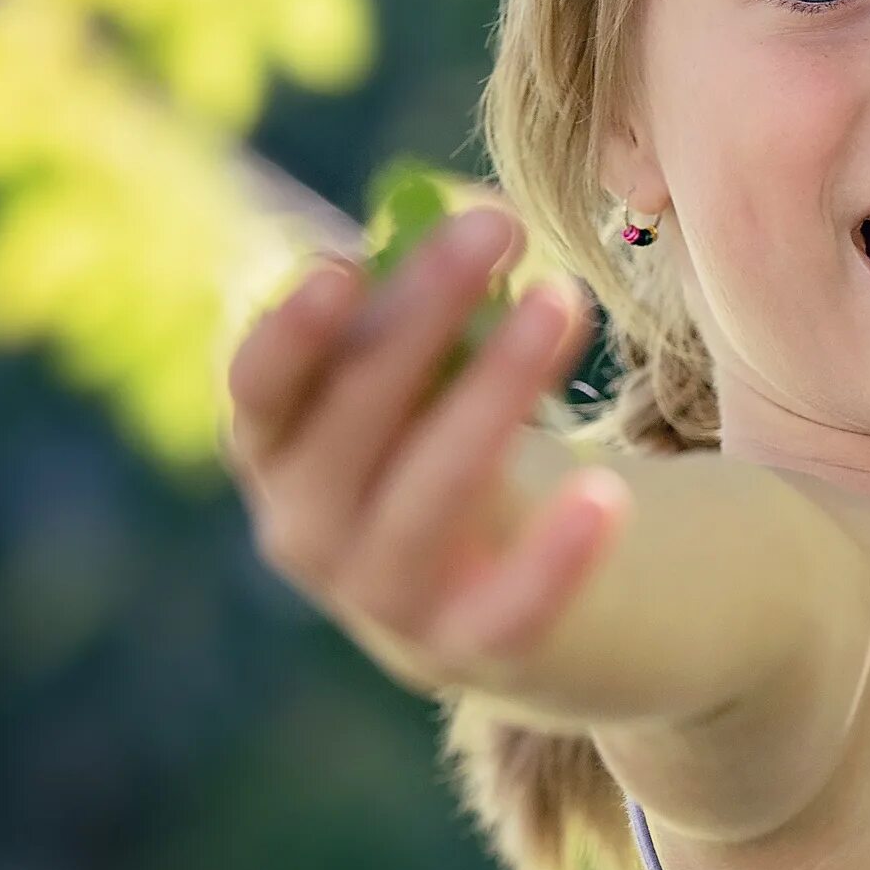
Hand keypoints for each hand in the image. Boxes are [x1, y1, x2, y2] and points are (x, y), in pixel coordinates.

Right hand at [222, 204, 623, 694]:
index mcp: (277, 449)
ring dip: (495, 391)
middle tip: (498, 224)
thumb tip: (450, 220)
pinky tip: (608, 493)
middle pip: (353, 417)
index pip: (261, 388)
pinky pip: (508, 607)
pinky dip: (555, 556)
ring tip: (564, 299)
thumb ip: (419, 309)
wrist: (504, 595)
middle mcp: (306, 528)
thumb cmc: (449, 443)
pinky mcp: (468, 649)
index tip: (344, 265)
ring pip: (429, 494)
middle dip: (425, 314)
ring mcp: (381, 598)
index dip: (292, 332)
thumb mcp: (421, 376)